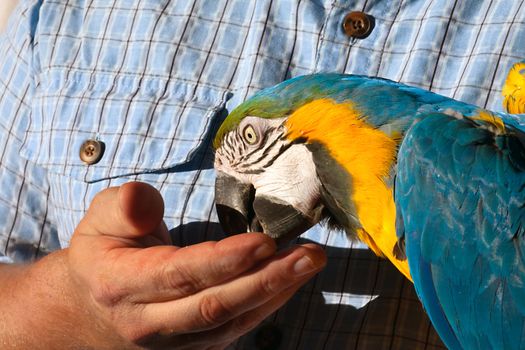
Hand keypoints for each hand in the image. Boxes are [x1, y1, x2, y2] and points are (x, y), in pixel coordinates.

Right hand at [66, 182, 325, 347]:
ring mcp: (177, 340)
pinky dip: (268, 302)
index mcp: (123, 286)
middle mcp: (151, 322)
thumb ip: (123, 207)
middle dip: (267, 280)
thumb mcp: (100, 220)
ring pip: (233, 320)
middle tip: (309, 255)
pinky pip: (237, 325)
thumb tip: (144, 200)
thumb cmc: (102, 256)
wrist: (93, 311)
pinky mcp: (196, 344)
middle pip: (216, 306)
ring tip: (310, 261)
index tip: (265, 240)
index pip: (181, 275)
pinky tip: (292, 278)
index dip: (225, 260)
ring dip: (277, 291)